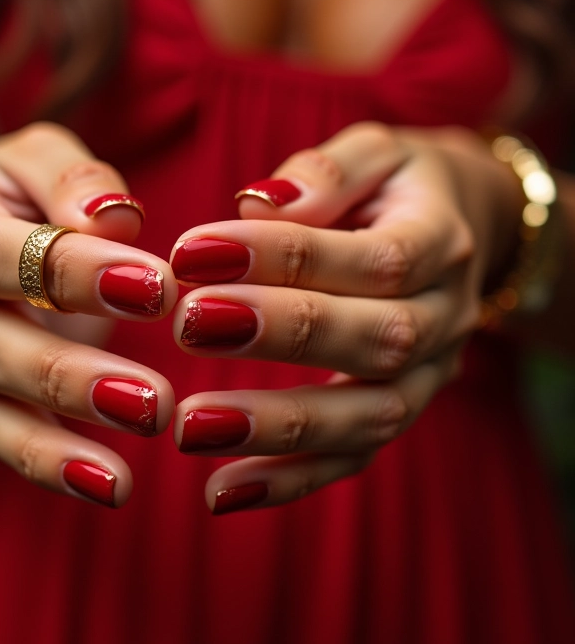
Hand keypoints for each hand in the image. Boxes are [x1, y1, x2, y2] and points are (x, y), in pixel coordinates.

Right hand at [0, 122, 177, 506]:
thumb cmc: (21, 193)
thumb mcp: (42, 159)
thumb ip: (74, 178)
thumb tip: (111, 217)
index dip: (73, 271)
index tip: (158, 288)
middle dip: (69, 375)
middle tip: (154, 399)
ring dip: (58, 440)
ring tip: (127, 472)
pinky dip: (51, 467)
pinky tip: (108, 487)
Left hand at [168, 122, 522, 513]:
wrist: (455, 229)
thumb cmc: (394, 186)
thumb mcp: (374, 152)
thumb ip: (326, 172)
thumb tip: (258, 204)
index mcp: (438, 240)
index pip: (371, 257)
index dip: (284, 255)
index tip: (193, 251)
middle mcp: (444, 316)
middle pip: (376, 339)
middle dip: (279, 335)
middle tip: (187, 325)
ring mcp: (427, 376)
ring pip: (368, 417)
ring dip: (278, 428)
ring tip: (192, 428)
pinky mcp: (397, 410)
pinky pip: (353, 458)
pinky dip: (289, 481)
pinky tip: (220, 490)